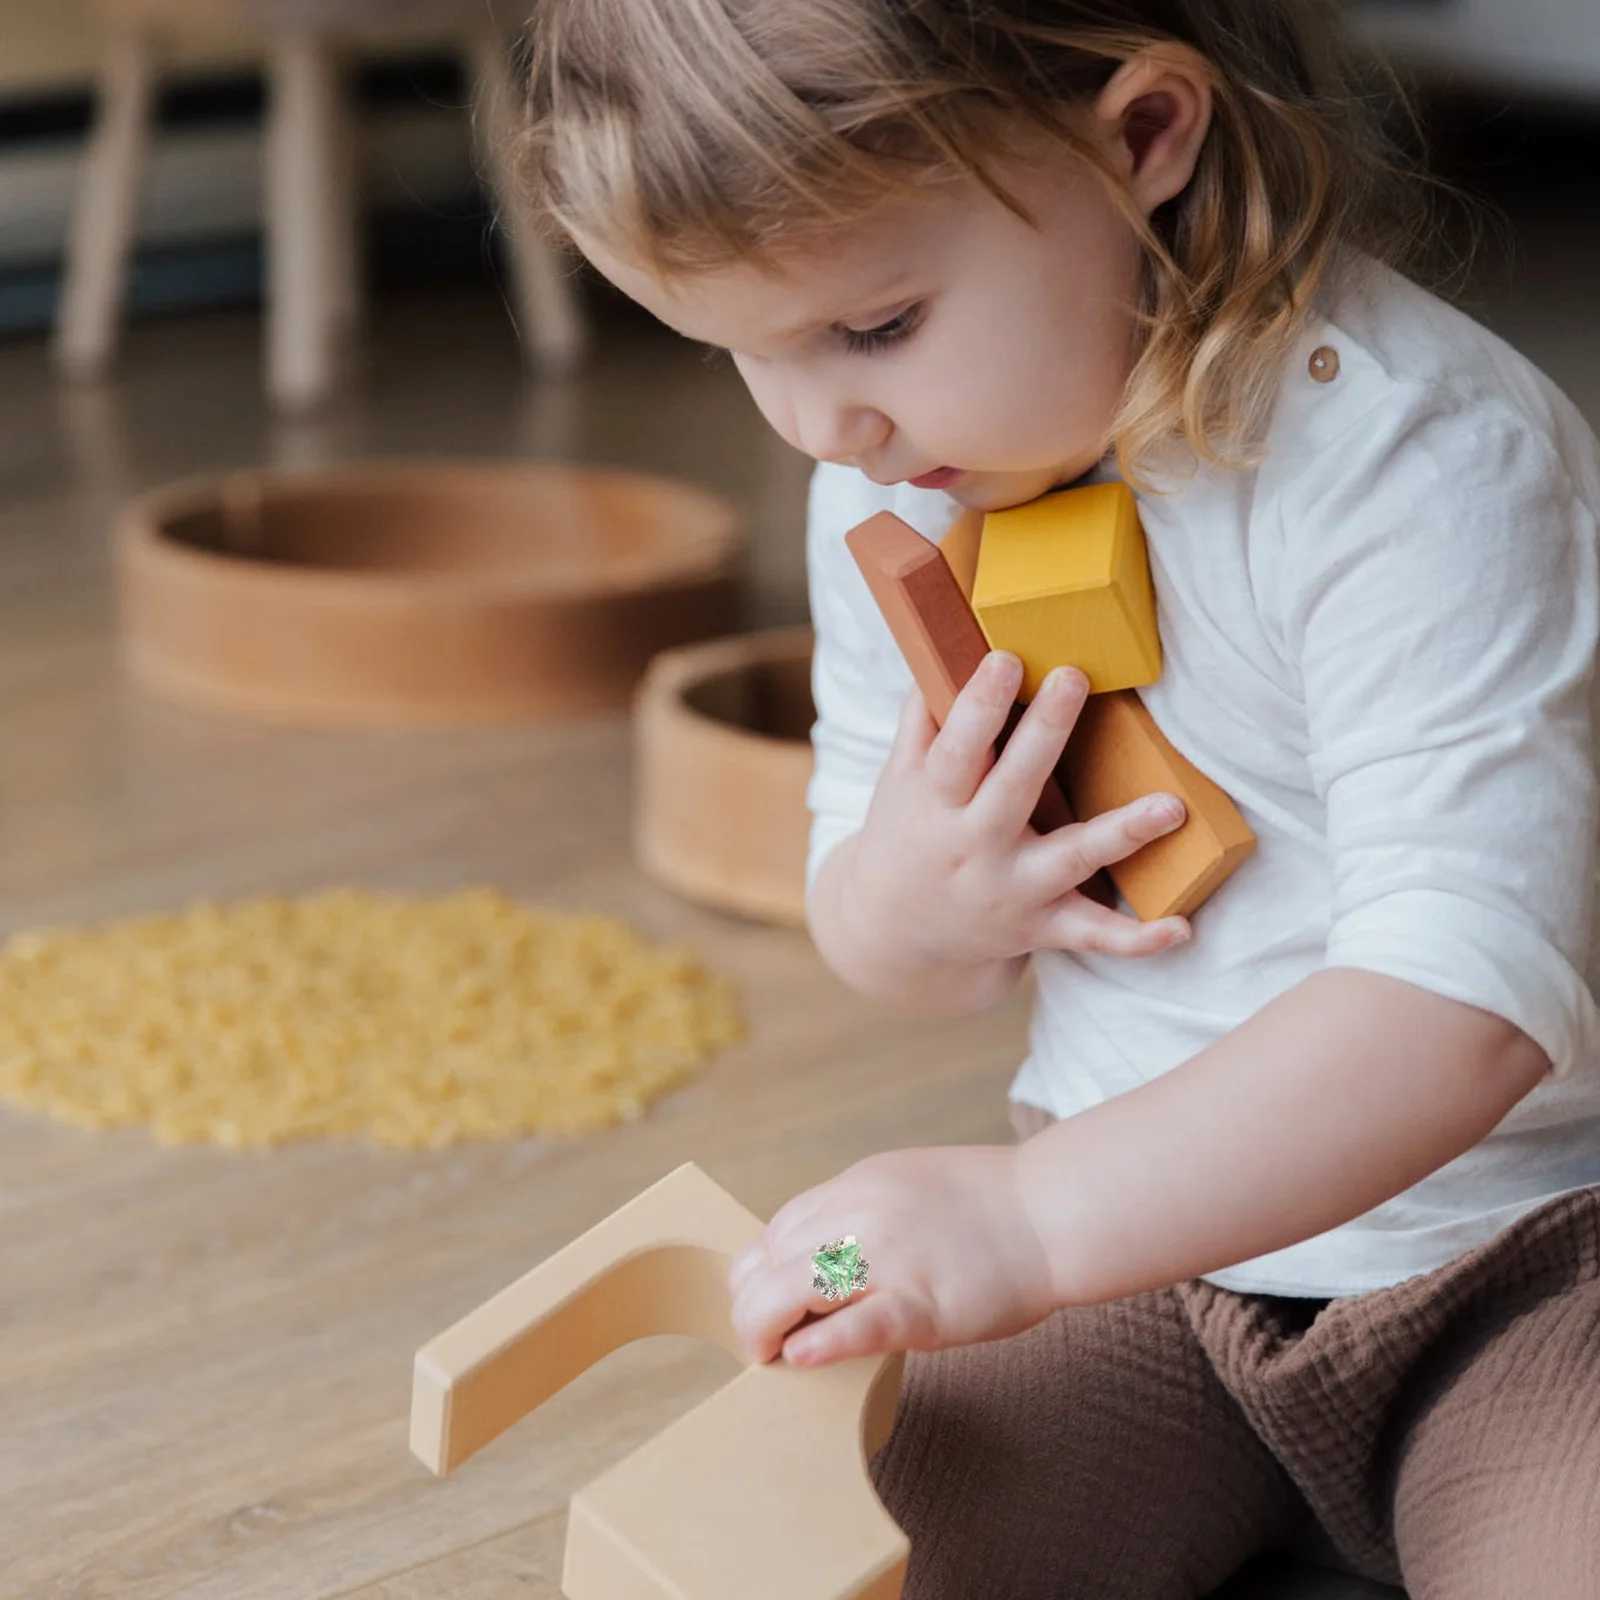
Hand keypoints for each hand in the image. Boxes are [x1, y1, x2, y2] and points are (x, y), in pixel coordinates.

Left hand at [726, 1143, 1058, 1366]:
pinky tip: (801, 1358)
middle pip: (773, 1258)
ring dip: (765, 1326)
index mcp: (859, 1185)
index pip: (779, 1228)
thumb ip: (861, 1214)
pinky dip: (823, 1341)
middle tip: (757, 1341)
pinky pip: (860, 1322)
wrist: (1054, 1210)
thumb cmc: (990, 1206)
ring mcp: (892, 1256)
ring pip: (796, 1286)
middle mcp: (864, 1213)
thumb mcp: (907, 1185)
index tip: (759, 1301)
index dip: (757, 1271)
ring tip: (769, 1356)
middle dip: (751, 1306)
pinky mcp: (925, 1302)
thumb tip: (820, 1256)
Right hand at [845, 650, 1191, 968]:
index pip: (955, 748)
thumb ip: (923, 720)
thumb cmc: (908, 834)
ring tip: (1170, 807)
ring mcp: (1012, 889)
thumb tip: (948, 647)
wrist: (895, 933)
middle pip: (1012, 787)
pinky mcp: (1042, 926)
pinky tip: (1181, 929)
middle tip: (1073, 677)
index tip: (1005, 659)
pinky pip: (1092, 934)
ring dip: (1122, 834)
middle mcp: (974, 846)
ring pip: (1070, 860)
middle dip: (1044, 733)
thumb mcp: (898, 779)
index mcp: (936, 803)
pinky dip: (1137, 940)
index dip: (978, 705)